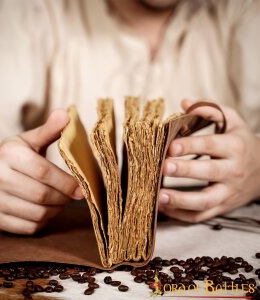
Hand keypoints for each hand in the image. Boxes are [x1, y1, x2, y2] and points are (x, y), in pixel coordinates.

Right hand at [0, 110, 82, 233]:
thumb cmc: (12, 156)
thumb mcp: (28, 140)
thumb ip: (49, 130)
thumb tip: (67, 114)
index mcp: (9, 154)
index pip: (44, 172)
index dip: (67, 182)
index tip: (82, 188)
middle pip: (42, 195)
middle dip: (64, 197)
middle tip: (74, 195)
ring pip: (38, 214)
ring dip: (56, 210)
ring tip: (60, 201)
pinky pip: (28, 227)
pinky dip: (43, 221)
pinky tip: (46, 210)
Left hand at [158, 99, 259, 222]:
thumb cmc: (240, 142)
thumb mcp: (232, 122)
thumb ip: (210, 109)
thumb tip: (184, 102)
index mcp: (234, 147)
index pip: (211, 145)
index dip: (191, 145)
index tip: (170, 146)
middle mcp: (233, 170)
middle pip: (209, 173)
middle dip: (185, 171)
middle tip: (162, 168)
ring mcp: (228, 192)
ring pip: (206, 201)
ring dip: (182, 201)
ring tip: (159, 196)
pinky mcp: (222, 207)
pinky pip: (202, 216)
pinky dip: (182, 214)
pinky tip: (164, 208)